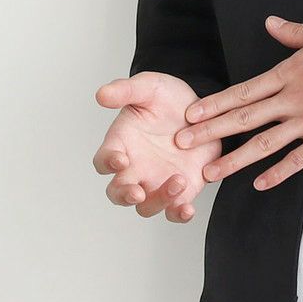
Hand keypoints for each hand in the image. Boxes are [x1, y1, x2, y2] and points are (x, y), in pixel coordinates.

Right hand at [92, 71, 222, 221]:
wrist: (201, 109)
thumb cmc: (167, 99)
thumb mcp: (149, 87)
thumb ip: (126, 90)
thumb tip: (101, 94)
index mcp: (122, 145)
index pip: (104, 160)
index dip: (108, 162)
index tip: (121, 159)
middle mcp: (135, 169)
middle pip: (118, 194)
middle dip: (125, 196)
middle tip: (137, 191)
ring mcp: (157, 181)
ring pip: (147, 206)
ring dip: (159, 200)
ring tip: (178, 180)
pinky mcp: (181, 190)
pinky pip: (175, 210)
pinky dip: (179, 214)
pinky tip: (187, 209)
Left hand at [172, 16, 302, 191]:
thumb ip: (292, 33)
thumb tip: (269, 23)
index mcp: (291, 71)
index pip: (244, 91)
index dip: (215, 103)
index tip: (191, 114)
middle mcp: (296, 98)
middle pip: (246, 118)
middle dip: (211, 131)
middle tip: (183, 143)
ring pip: (266, 143)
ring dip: (236, 159)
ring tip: (212, 173)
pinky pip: (300, 159)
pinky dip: (279, 172)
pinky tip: (260, 184)